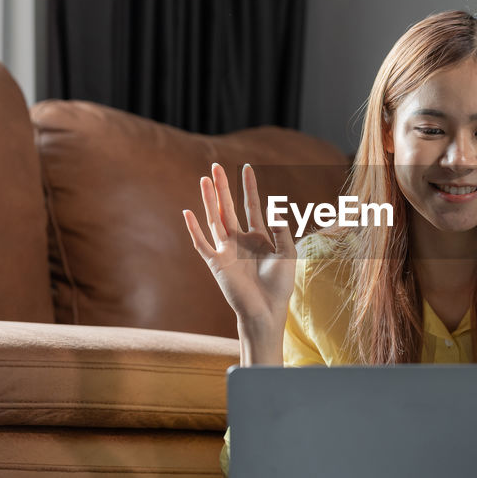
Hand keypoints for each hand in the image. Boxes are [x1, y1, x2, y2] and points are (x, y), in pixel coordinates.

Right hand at [183, 163, 295, 363]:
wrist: (267, 310)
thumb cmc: (280, 285)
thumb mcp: (287, 253)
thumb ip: (281, 230)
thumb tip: (275, 208)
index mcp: (258, 237)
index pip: (251, 206)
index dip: (249, 187)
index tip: (247, 167)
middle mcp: (240, 240)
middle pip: (228, 208)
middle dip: (223, 187)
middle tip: (215, 167)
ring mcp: (226, 250)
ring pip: (215, 219)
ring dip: (209, 200)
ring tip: (204, 180)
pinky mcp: (216, 263)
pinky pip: (202, 244)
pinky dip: (194, 229)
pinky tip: (188, 213)